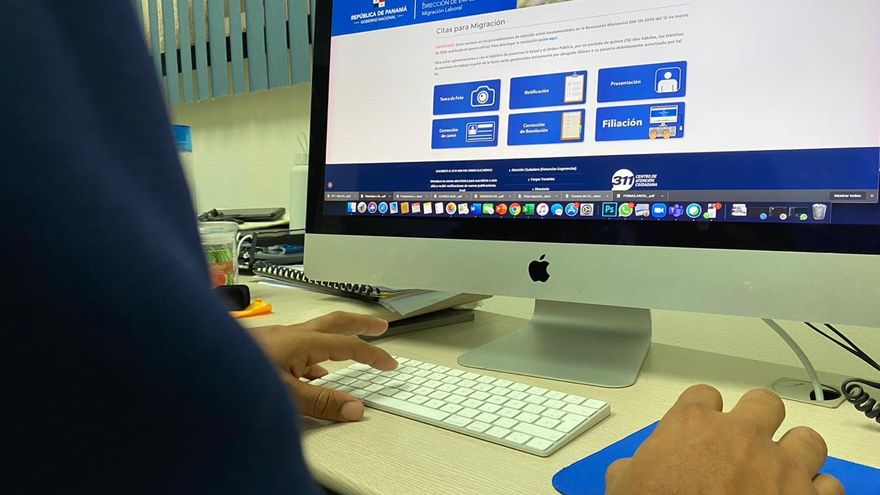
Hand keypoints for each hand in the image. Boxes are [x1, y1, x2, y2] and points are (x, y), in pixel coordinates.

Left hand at [247, 312, 397, 421]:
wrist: (195, 362)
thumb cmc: (233, 375)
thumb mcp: (285, 395)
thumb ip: (322, 402)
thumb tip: (354, 408)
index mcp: (301, 341)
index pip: (347, 345)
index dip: (372, 354)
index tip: (389, 362)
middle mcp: (290, 335)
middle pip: (335, 322)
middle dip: (360, 323)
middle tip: (380, 325)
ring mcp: (276, 340)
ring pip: (315, 333)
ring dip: (336, 338)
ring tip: (349, 353)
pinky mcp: (264, 349)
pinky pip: (298, 347)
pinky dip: (313, 355)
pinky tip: (308, 373)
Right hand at [606, 385, 843, 494]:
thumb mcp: (623, 486)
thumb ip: (632, 467)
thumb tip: (629, 472)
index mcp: (692, 425)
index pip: (702, 395)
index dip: (703, 411)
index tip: (701, 425)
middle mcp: (740, 436)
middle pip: (762, 403)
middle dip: (758, 419)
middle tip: (748, 440)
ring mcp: (778, 466)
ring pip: (806, 439)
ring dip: (797, 453)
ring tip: (785, 469)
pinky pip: (829, 484)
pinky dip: (818, 491)